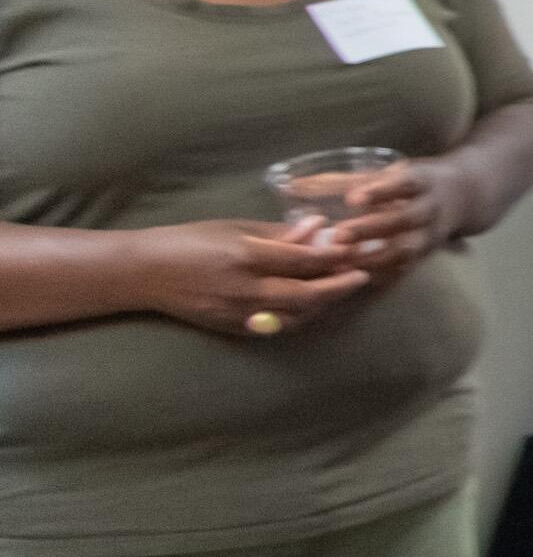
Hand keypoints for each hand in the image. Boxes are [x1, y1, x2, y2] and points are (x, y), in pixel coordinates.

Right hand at [126, 221, 370, 337]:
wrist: (145, 273)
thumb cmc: (191, 241)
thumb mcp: (234, 228)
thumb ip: (278, 232)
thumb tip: (318, 227)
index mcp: (246, 256)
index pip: (303, 260)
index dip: (335, 255)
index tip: (357, 248)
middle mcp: (245, 289)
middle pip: (306, 293)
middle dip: (340, 285)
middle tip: (364, 275)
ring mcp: (239, 313)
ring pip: (296, 315)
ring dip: (324, 303)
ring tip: (344, 288)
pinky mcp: (233, 328)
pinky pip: (278, 327)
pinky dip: (301, 317)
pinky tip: (315, 306)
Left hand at [311, 160, 456, 281]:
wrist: (466, 197)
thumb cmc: (414, 182)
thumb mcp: (391, 171)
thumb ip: (348, 179)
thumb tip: (296, 185)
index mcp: (422, 181)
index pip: (405, 183)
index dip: (380, 191)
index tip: (352, 199)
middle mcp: (430, 209)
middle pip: (405, 219)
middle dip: (372, 229)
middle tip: (338, 235)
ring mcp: (431, 235)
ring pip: (407, 249)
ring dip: (374, 258)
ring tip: (341, 263)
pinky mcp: (426, 255)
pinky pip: (404, 269)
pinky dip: (380, 275)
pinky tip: (354, 279)